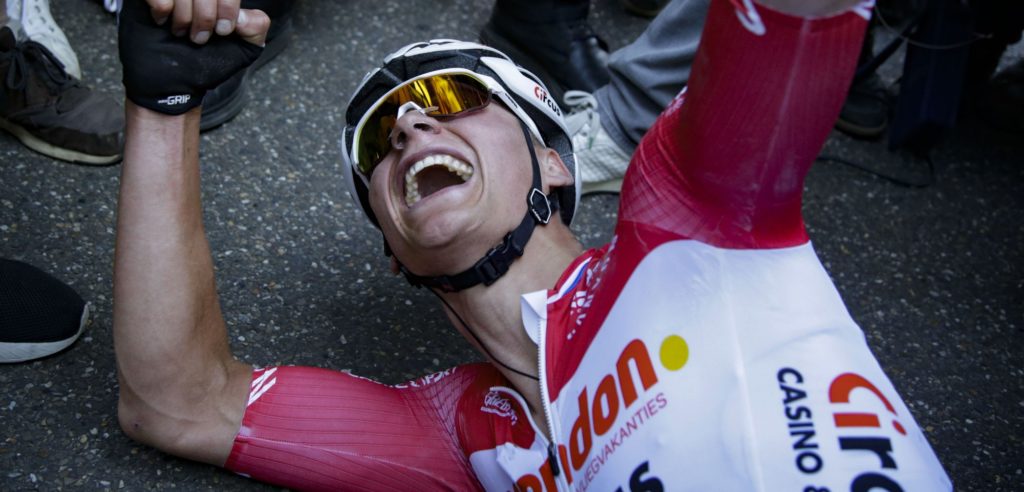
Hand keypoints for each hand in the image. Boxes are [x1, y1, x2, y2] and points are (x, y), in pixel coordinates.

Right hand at [119, 0, 268, 114]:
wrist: (172, 82)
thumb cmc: (206, 61)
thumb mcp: (243, 48)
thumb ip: (256, 27)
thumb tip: (242, 14)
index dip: (228, 7)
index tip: (223, 31)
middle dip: (206, 16)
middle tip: (200, 38)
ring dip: (184, 17)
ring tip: (181, 33)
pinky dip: (162, 9)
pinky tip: (162, 21)